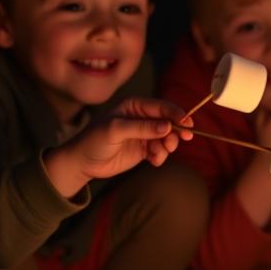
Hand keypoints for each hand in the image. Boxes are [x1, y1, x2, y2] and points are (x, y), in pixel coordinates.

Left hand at [46, 98, 192, 196]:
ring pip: (167, 137)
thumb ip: (142, 127)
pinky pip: (161, 151)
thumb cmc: (94, 140)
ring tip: (158, 153)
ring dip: (168, 146)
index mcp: (135, 106)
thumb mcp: (116, 130)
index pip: (161, 107)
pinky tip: (153, 161)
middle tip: (180, 141)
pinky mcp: (144, 150)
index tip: (188, 124)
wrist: (82, 163)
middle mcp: (142, 118)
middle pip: (169, 122)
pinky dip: (161, 156)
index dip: (176, 114)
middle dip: (175, 132)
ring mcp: (144, 134)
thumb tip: (168, 126)